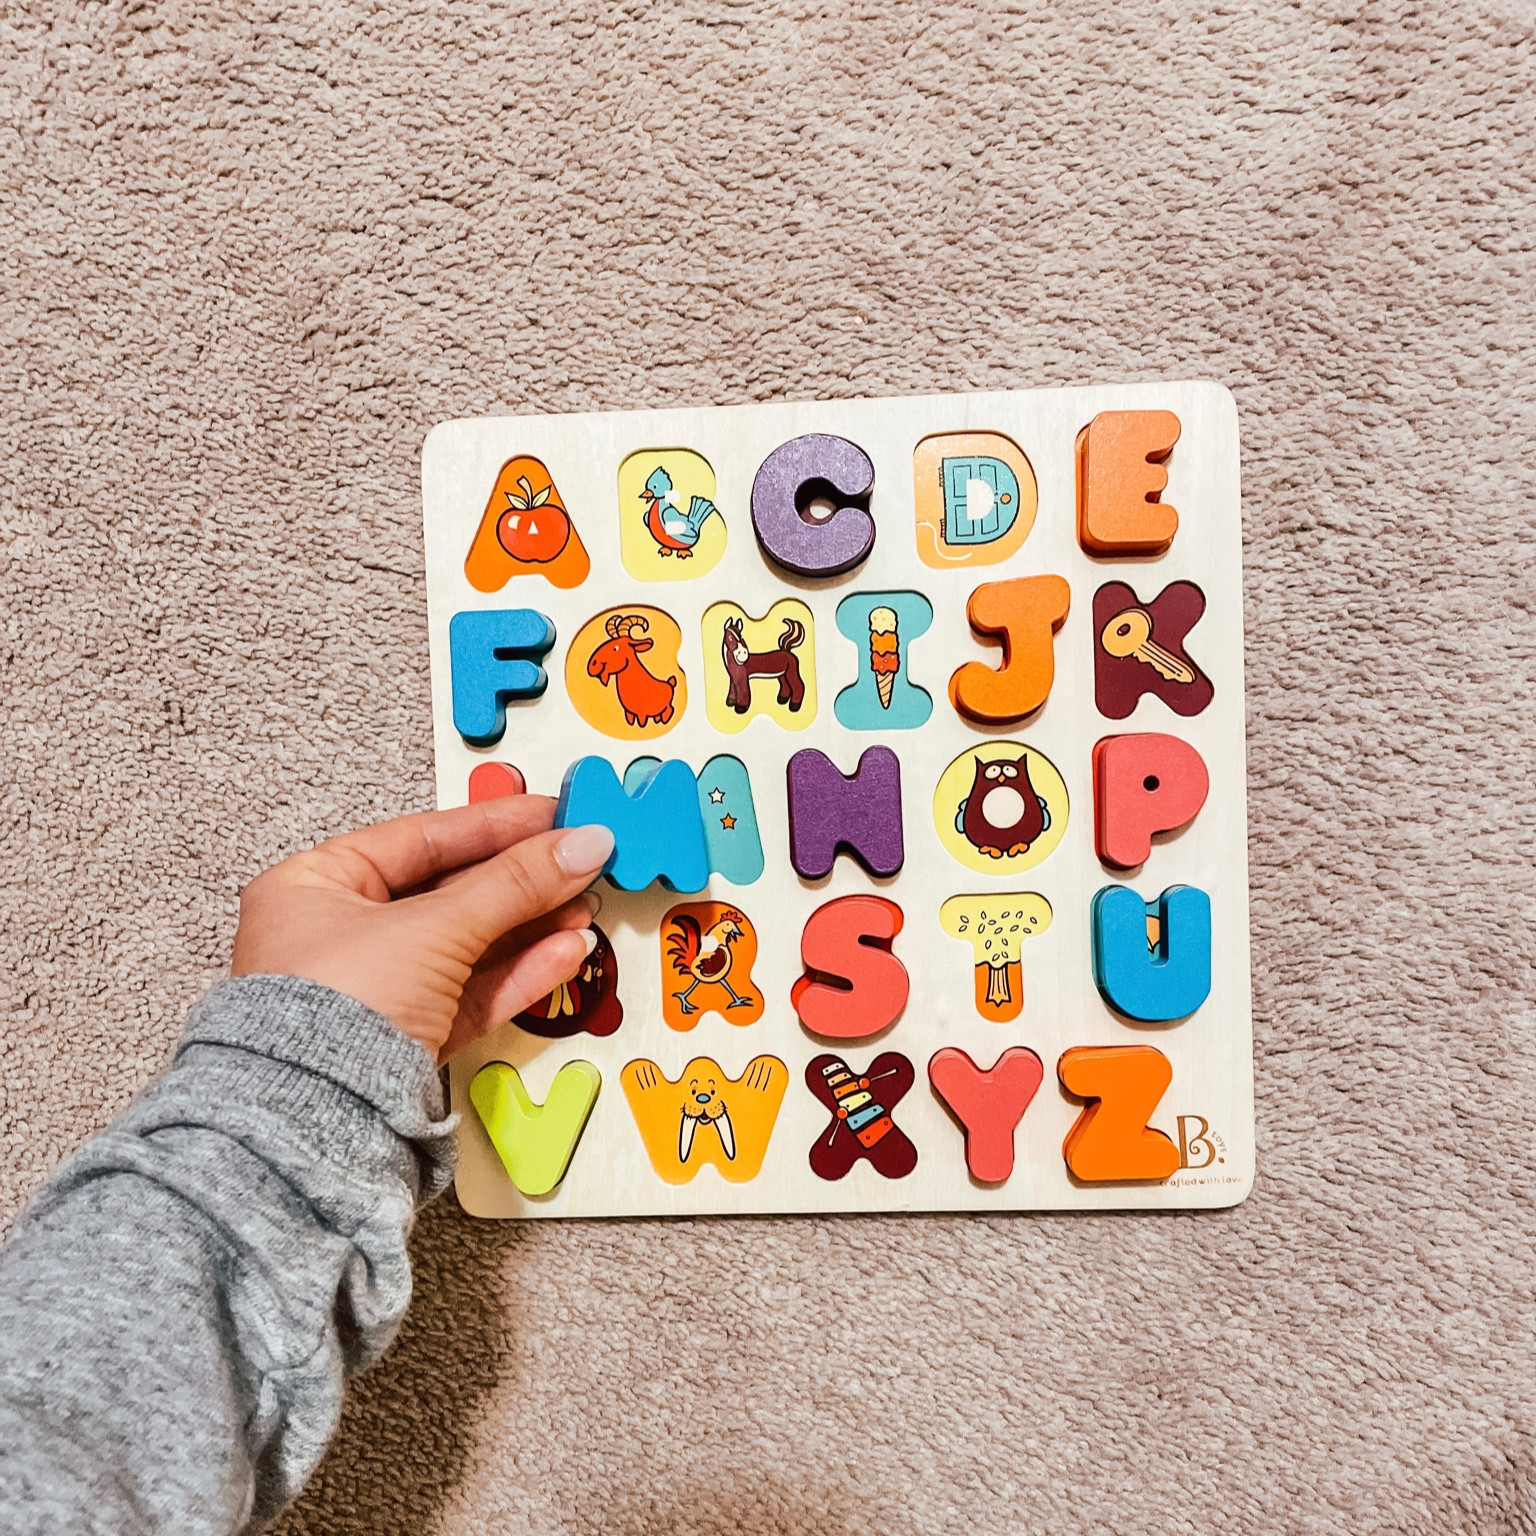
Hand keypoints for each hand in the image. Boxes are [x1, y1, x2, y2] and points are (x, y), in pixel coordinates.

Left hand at [230, 797, 614, 1062]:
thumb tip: (581, 845)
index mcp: (316, 887)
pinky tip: (565, 953)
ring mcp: (374, 992)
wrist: (316, 1124)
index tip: (553, 816)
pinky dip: (519, 973)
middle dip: (523, 881)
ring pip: (469, 946)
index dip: (494, 825)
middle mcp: (339, 936)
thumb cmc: (337, 1009)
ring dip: (531, 926)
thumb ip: (515, 883)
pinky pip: (470, 994)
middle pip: (451, 893)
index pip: (422, 839)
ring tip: (582, 908)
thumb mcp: (436, 927)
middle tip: (579, 862)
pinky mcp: (404, 1041)